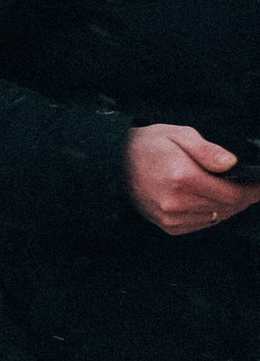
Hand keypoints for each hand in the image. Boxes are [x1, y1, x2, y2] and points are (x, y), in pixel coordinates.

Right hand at [124, 124, 259, 238]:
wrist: (115, 163)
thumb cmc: (148, 144)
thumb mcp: (179, 134)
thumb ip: (208, 150)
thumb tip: (232, 164)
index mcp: (183, 178)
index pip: (232, 194)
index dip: (251, 191)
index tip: (259, 185)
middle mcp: (177, 202)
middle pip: (226, 208)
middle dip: (243, 198)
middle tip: (252, 189)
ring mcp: (171, 217)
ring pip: (216, 218)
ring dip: (229, 208)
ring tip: (235, 194)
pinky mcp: (167, 225)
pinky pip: (201, 225)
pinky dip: (212, 215)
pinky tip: (214, 203)